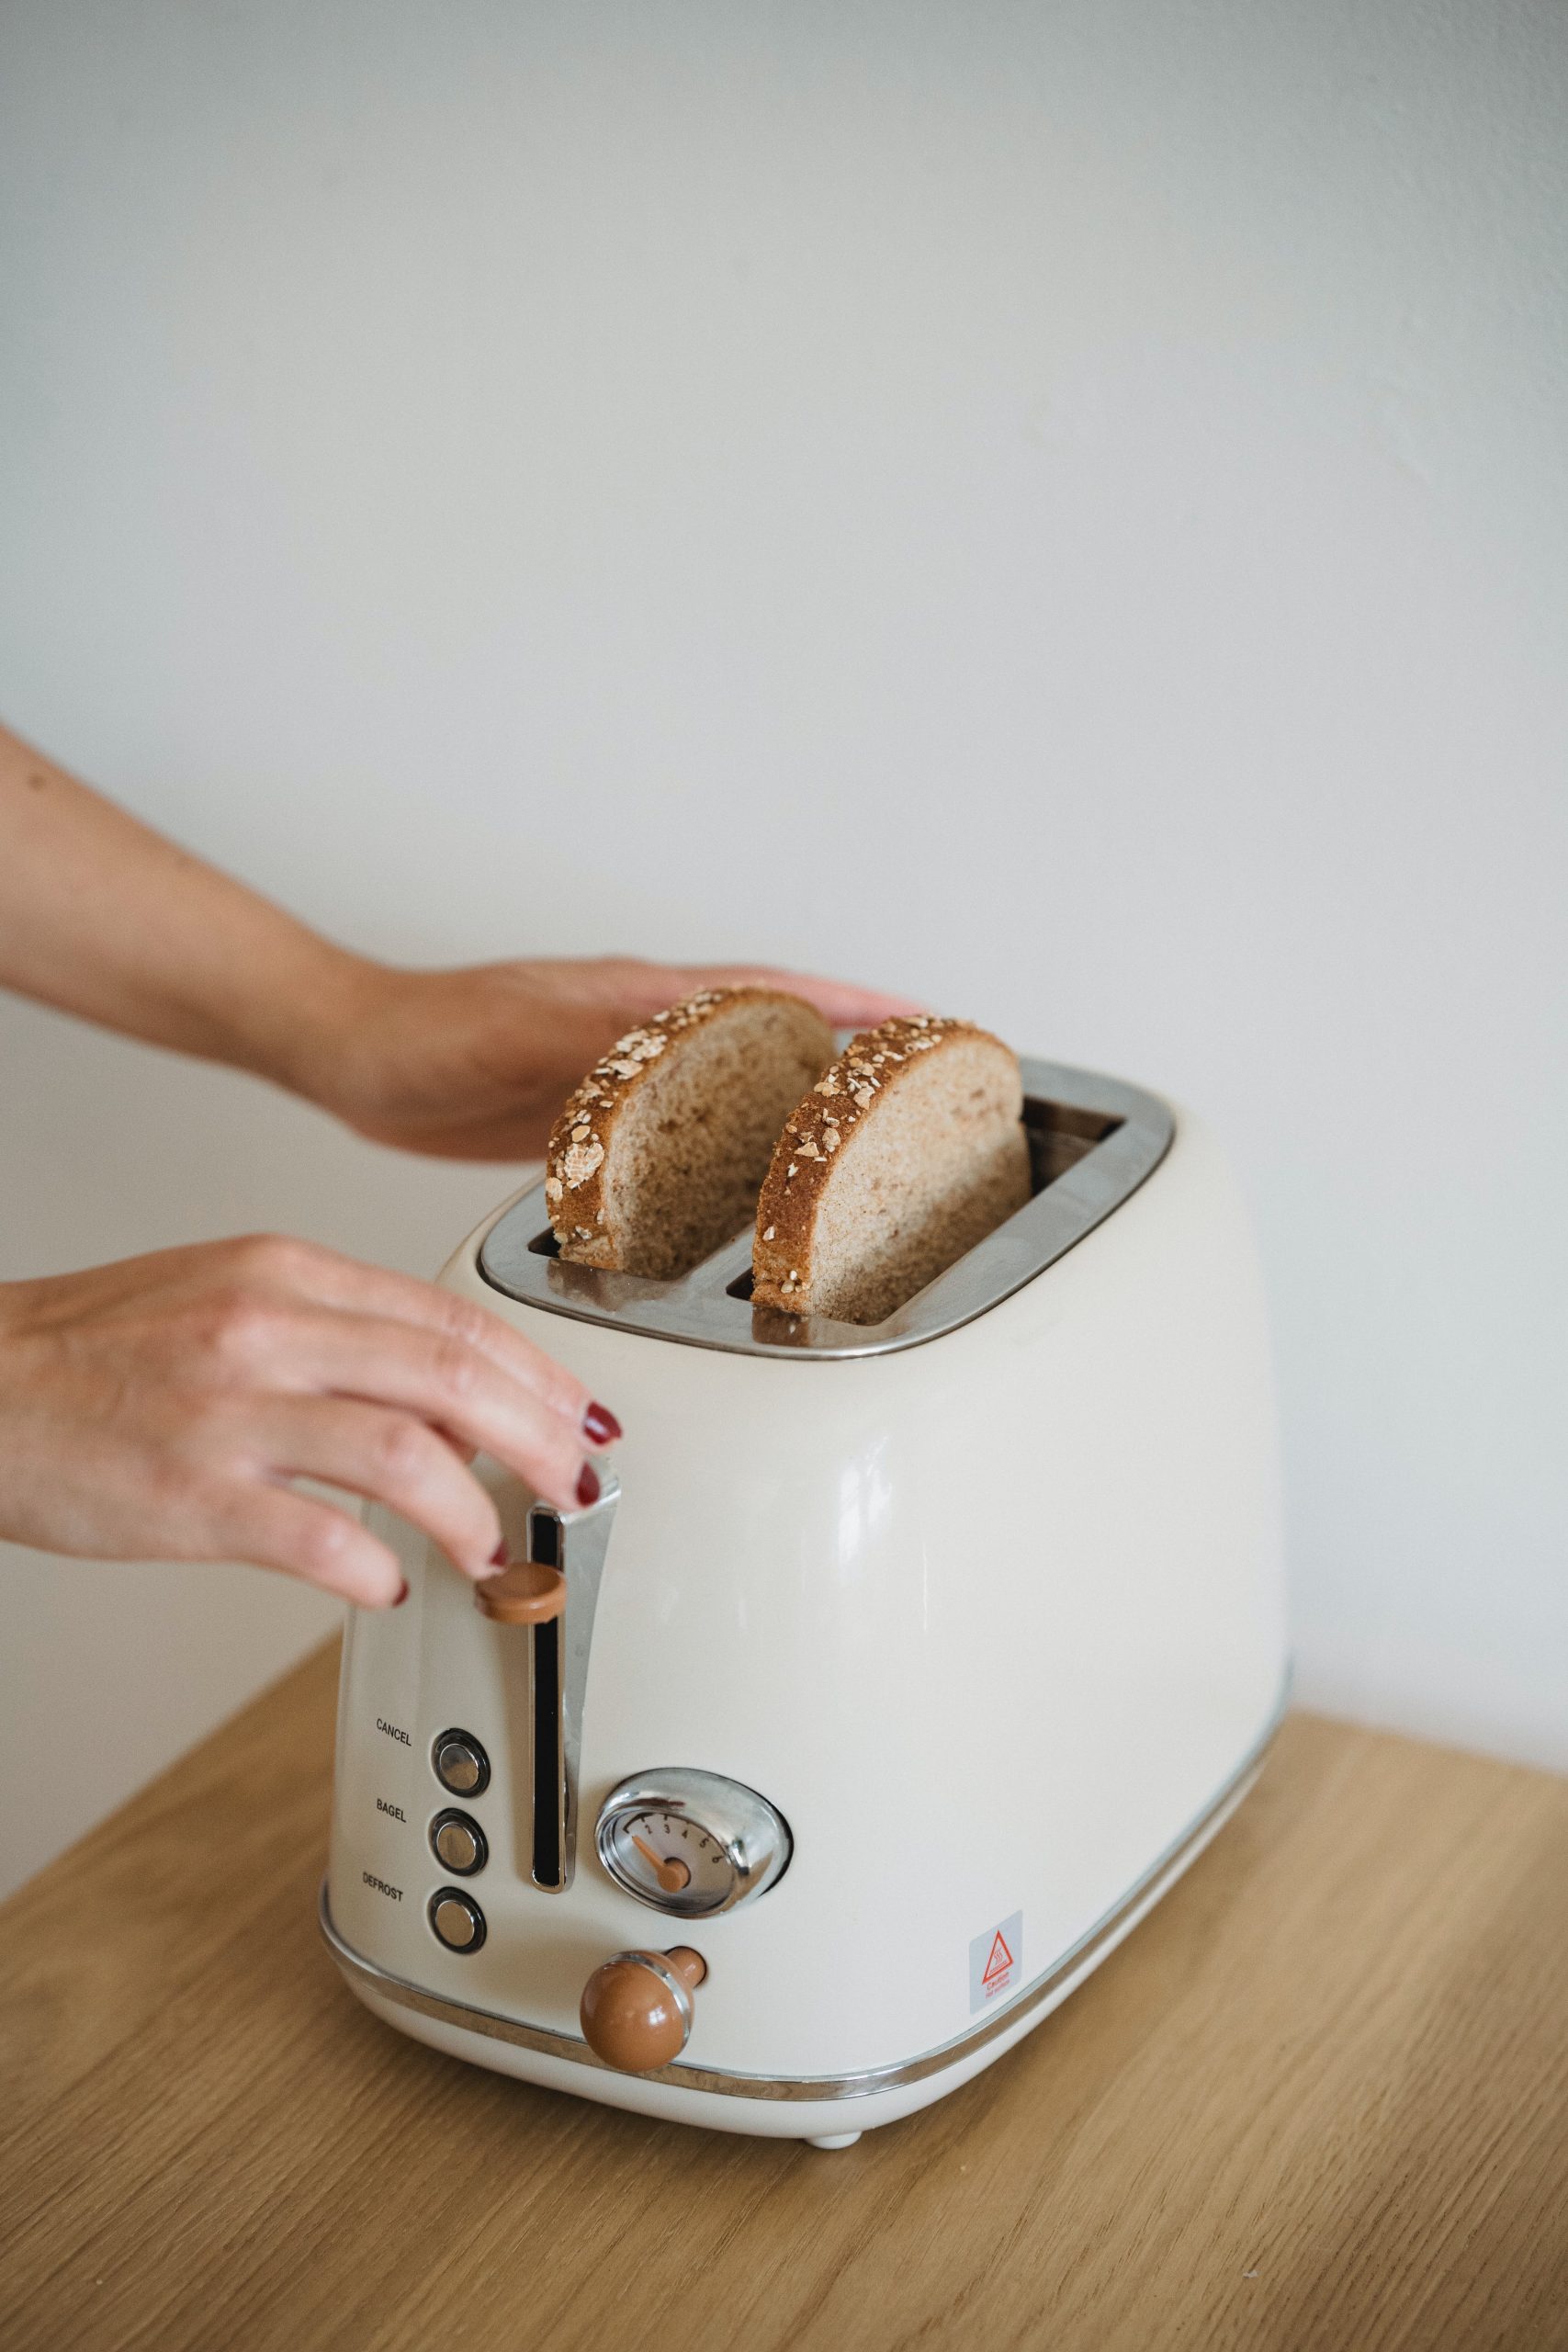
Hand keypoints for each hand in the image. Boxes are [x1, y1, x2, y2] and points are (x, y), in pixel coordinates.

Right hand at [0, 1235, 620, 1606]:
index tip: (580, 1416)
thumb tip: (449, 1393)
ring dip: (473, 1514)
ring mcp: (229, 1415)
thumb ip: (339, 1331)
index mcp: (285, 1272)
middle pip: (452, 1377)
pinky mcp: (191, 1499)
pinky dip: (375, 1569)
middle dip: (537, 1440)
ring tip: (490, 1549)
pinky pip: (321, 1541)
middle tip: (574, 1485)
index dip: (538, 1374)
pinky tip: (387, 1583)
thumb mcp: (228, 1294)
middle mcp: (266, 1330)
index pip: (450, 1317)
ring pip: (407, 1458)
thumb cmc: (97, 1351)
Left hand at [301, 955, 922, 1160]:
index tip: (931, 1025)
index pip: (780, 995)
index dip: (861, 1012)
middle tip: (928, 1091)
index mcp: (645, 1002)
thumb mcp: (529, 1039)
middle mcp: (645, 1029)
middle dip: (856, 1057)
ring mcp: (623, 1072)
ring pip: (738, 1084)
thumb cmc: (425, 1039)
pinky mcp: (591, 1115)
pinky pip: (687, 1129)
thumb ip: (615, 1045)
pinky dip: (732, 1147)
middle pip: (779, 1035)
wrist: (350, 1057)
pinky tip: (747, 1184)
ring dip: (800, 1104)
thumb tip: (707, 1039)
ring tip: (864, 1145)